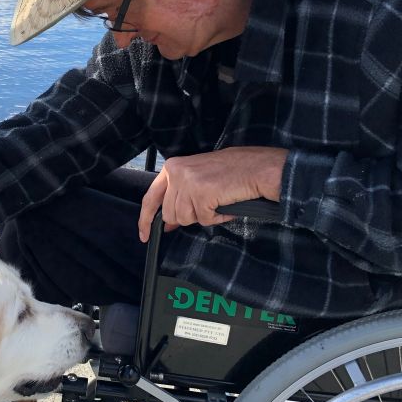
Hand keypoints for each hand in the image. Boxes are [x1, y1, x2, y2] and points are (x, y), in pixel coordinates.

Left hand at [138, 147, 288, 241]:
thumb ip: (178, 195)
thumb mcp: (197, 177)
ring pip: (186, 219)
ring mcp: (188, 183)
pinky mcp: (202, 194)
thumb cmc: (232, 171)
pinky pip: (204, 220)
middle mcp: (176, 173)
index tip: (144, 234)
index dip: (145, 219)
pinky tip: (225, 203)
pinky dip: (217, 217)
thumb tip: (168, 222)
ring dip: (204, 215)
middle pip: (170, 214)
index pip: (150, 198)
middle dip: (189, 216)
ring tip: (217, 200)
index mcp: (172, 167)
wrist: (256, 168)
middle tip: (207, 205)